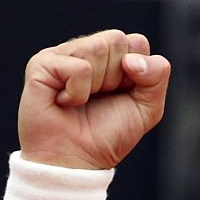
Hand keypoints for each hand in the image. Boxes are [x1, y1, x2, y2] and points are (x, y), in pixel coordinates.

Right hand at [18, 30, 171, 170]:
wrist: (76, 161)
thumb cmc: (108, 135)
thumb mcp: (147, 108)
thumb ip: (157, 77)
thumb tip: (132, 60)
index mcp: (111, 56)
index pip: (137, 42)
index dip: (138, 73)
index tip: (122, 94)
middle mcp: (85, 50)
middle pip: (117, 39)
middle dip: (117, 77)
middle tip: (100, 98)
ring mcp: (62, 54)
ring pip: (97, 47)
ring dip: (97, 84)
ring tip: (82, 101)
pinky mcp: (42, 64)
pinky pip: (78, 67)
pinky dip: (78, 92)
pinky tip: (65, 102)